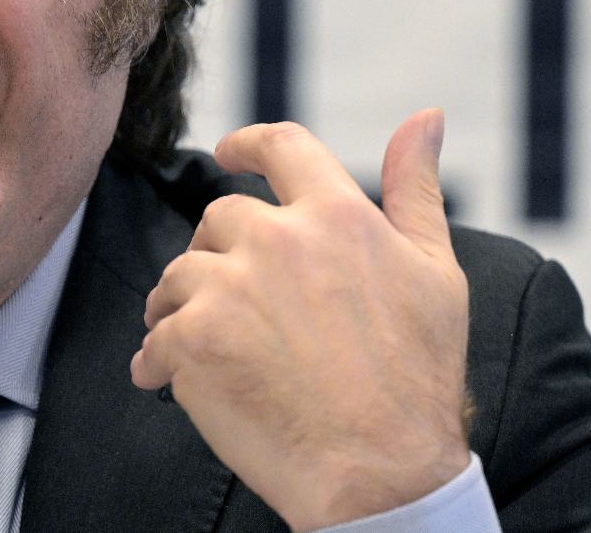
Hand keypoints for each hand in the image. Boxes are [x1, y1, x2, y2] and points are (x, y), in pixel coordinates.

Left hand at [130, 110, 469, 531]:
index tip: (227, 150)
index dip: (248, 142)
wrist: (379, 475)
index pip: (281, 147)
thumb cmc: (416, 381)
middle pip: (218, 219)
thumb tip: (427, 116)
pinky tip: (171, 382)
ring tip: (204, 348)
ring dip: (181, 306)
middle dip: (219, 254)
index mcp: (337, 216)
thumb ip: (417, 189)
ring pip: (179, 276)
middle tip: (231, 301)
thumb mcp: (435, 272)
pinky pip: (155, 338)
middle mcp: (279, 240)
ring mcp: (230, 288)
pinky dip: (157, 362)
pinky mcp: (192, 339)